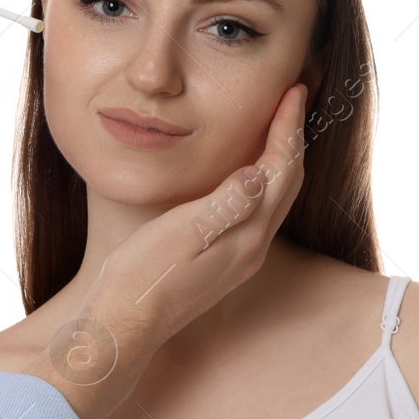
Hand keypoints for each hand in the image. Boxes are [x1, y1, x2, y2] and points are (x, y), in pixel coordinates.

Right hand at [35, 82, 310, 418]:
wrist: (126, 326)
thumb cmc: (144, 278)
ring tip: (275, 130)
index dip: (287, 129)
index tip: (293, 92)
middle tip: (292, 102)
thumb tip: (259, 172)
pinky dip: (261, 184)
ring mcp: (238, 259)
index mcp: (245, 235)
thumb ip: (224, 204)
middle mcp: (250, 248)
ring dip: (279, 162)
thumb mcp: (182, 234)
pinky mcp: (222, 266)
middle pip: (286, 184)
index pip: (279, 170)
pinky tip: (244, 177)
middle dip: (291, 140)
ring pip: (274, 200)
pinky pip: (256, 214)